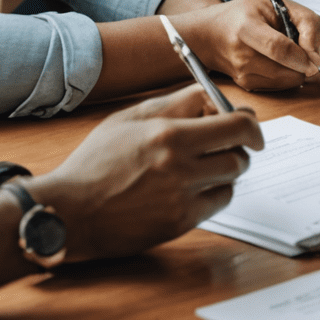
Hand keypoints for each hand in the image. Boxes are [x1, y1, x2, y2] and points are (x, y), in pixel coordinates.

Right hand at [35, 85, 262, 259]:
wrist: (69, 212)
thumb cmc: (94, 163)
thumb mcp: (129, 119)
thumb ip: (173, 103)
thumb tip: (208, 95)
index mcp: (170, 135)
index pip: (237, 126)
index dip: (250, 124)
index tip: (248, 125)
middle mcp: (181, 168)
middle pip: (240, 155)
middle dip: (238, 147)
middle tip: (224, 144)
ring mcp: (182, 199)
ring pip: (232, 180)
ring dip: (226, 170)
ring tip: (204, 165)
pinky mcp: (179, 224)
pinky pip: (217, 203)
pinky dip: (213, 193)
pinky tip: (194, 187)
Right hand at [171, 0, 319, 90]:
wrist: (209, 33)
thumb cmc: (244, 14)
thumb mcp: (275, 2)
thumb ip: (305, 21)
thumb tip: (316, 57)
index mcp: (246, 27)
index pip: (278, 48)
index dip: (301, 56)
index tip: (315, 60)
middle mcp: (240, 53)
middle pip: (284, 70)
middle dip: (303, 65)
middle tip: (306, 53)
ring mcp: (241, 72)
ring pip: (285, 81)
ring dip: (297, 70)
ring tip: (289, 53)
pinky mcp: (245, 84)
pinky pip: (278, 86)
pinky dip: (287, 75)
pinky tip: (280, 61)